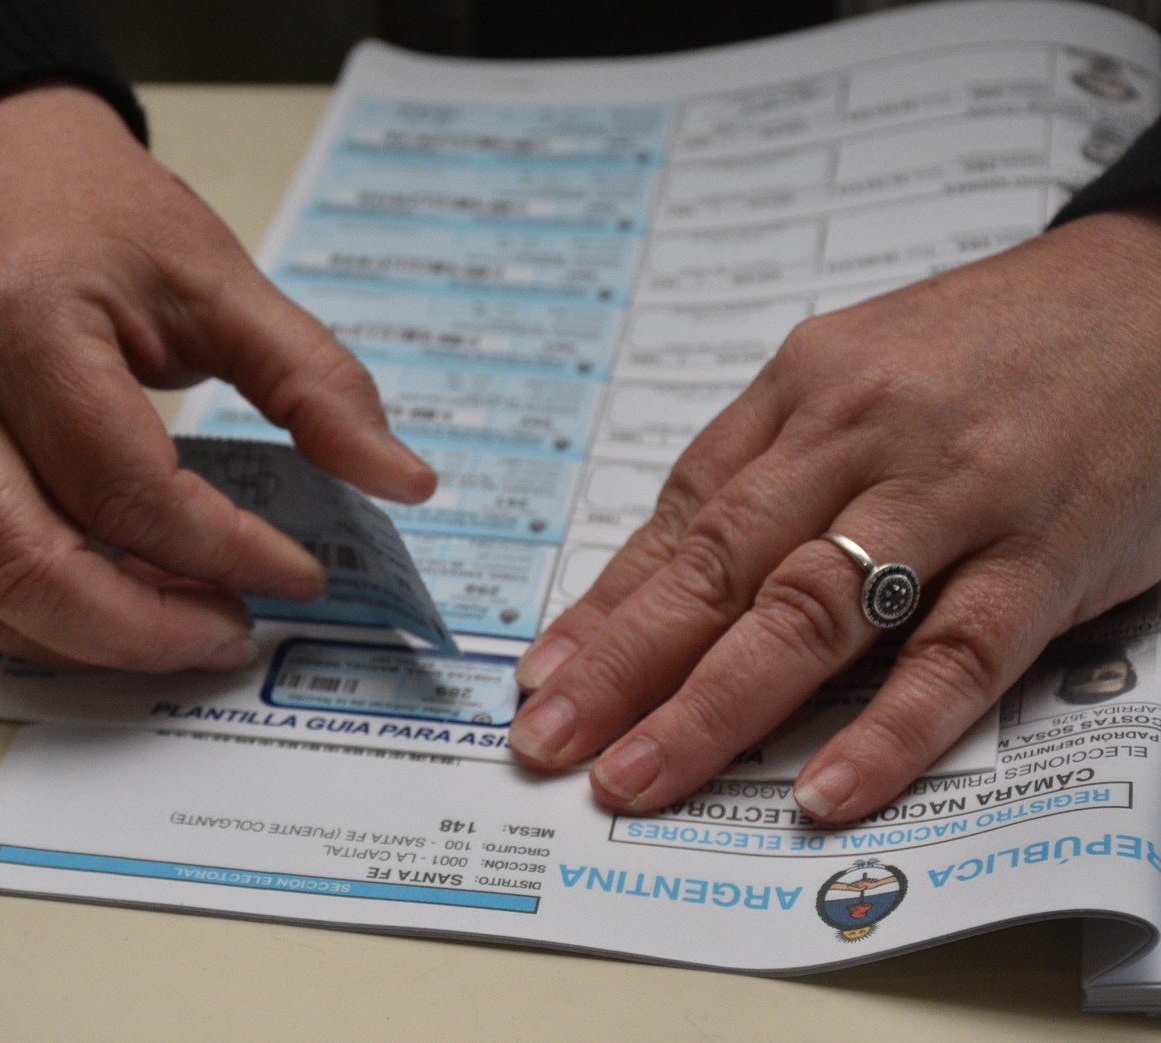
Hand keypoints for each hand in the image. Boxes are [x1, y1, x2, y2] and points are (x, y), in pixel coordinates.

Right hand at [0, 85, 434, 669]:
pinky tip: (124, 610)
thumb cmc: (99, 215)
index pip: (123, 484)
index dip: (222, 547)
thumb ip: (315, 381)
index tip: (299, 573)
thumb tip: (401, 480)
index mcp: (23, 328)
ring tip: (188, 626)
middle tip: (232, 631)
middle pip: (28, 565)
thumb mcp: (222, 278)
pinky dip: (46, 624)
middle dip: (145, 627)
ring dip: (93, 642)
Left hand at [508, 206, 1160, 822]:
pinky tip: (826, 790)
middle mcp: (864, 437)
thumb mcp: (865, 373)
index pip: (684, 518)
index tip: (543, 679)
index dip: (606, 607)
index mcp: (807, 392)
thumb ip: (774, 464)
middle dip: (623, 664)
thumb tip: (673, 569)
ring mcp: (956, 496)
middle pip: (721, 566)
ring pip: (814, 610)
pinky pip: (960, 651)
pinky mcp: (1050, 551)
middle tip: (547, 743)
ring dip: (714, 705)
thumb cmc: (998, 346)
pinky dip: (891, 727)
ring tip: (637, 777)